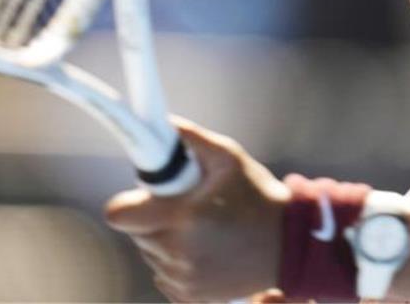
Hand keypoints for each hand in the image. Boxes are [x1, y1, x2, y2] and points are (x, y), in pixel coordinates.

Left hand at [105, 117, 291, 301]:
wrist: (290, 245)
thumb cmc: (259, 198)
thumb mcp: (229, 158)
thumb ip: (191, 139)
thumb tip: (162, 123)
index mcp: (184, 218)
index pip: (119, 214)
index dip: (130, 202)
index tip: (149, 195)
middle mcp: (179, 253)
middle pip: (135, 232)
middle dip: (153, 217)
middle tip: (184, 206)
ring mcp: (184, 279)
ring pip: (149, 254)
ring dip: (164, 239)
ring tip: (199, 228)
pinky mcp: (190, 296)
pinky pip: (163, 275)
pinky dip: (175, 262)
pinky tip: (203, 249)